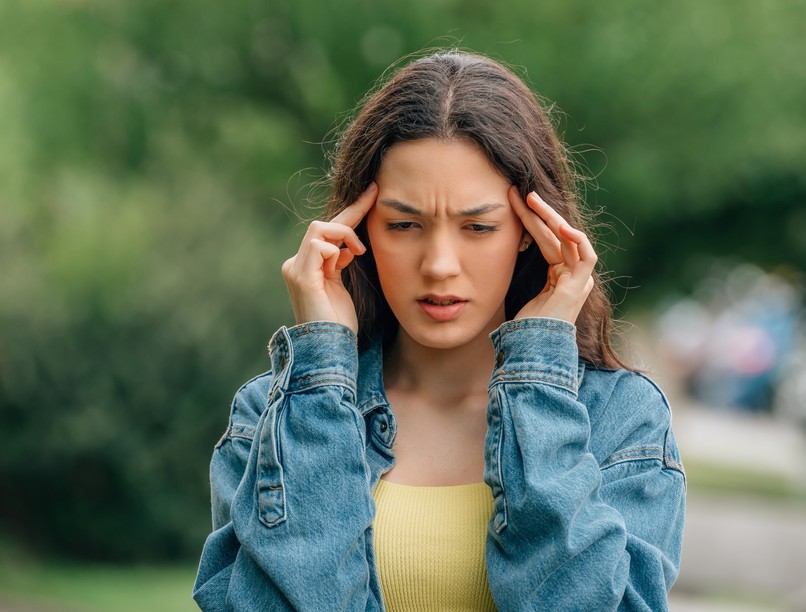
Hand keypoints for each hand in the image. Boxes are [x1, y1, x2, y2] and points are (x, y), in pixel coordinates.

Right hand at [281, 183, 377, 333]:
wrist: (331, 348)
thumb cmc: (339, 324)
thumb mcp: (342, 285)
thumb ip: (340, 262)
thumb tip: (347, 246)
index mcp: (306, 266)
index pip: (327, 232)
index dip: (351, 211)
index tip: (372, 192)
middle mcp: (295, 264)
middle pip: (322, 225)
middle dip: (352, 212)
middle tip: (374, 200)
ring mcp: (295, 269)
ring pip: (318, 229)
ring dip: (343, 234)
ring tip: (358, 252)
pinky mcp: (300, 276)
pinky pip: (318, 245)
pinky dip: (335, 250)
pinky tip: (345, 262)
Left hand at [508, 187, 596, 324]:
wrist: (532, 350)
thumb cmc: (524, 327)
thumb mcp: (520, 292)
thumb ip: (522, 273)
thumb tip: (507, 252)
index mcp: (560, 276)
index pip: (547, 239)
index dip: (531, 220)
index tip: (513, 204)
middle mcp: (573, 275)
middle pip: (556, 235)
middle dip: (537, 212)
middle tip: (518, 192)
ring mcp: (578, 280)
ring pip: (567, 239)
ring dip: (549, 217)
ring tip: (530, 199)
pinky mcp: (578, 287)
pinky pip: (585, 257)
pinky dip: (577, 240)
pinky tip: (560, 226)